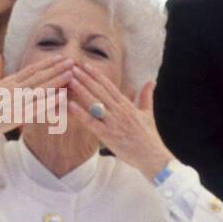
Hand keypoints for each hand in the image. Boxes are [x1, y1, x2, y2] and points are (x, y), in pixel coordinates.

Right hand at [0, 51, 74, 153]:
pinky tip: (61, 97)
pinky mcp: (16, 116)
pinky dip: (49, 101)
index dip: (46, 63)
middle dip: (57, 69)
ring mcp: (15, 102)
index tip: (60, 56)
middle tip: (73, 61)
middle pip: (39, 77)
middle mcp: (14, 89)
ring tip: (71, 74)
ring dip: (57, 81)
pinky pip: (36, 108)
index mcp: (9, 82)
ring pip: (40, 90)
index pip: (31, 70)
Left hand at [68, 63, 171, 179]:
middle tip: (73, 67)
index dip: (97, 75)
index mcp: (127, 105)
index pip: (109, 86)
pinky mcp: (108, 135)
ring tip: (70, 80)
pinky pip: (91, 122)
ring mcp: (113, 122)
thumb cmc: (149, 136)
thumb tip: (152, 81)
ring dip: (81, 90)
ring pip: (94, 103)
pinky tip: (71, 105)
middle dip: (86, 78)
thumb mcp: (148, 113)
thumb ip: (146, 96)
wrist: (152, 156)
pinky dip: (81, 113)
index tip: (86, 66)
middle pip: (100, 91)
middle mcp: (119, 111)